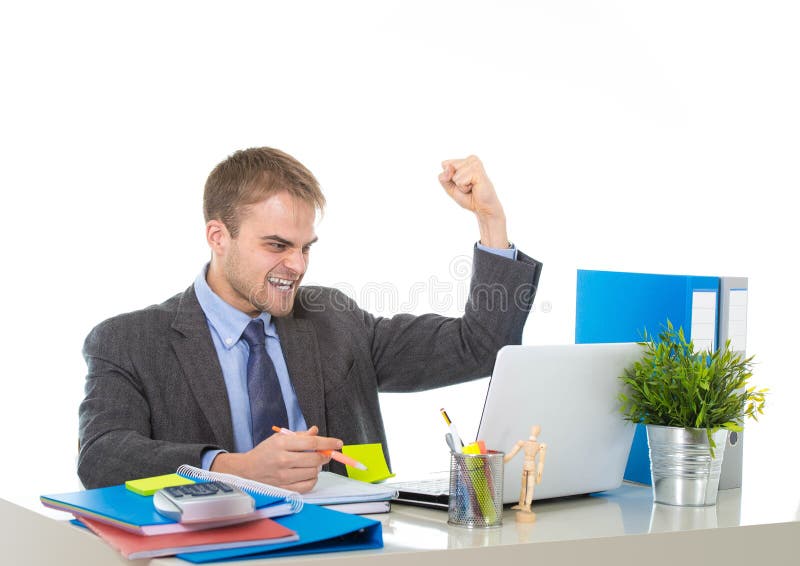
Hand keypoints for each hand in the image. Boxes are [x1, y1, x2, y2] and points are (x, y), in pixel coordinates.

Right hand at [210, 425, 341, 492]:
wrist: (246, 470)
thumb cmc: (264, 452)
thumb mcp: (279, 438)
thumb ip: (299, 435)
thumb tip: (316, 431)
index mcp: (282, 444)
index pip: (312, 443)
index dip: (328, 443)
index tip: (338, 443)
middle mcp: (283, 460)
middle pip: (315, 459)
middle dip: (324, 456)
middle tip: (324, 454)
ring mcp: (283, 476)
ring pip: (313, 473)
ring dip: (317, 468)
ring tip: (312, 464)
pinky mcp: (284, 488)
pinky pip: (307, 486)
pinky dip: (312, 479)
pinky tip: (308, 474)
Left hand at [438, 155, 508, 248]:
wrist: (482, 208)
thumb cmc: (468, 197)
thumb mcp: (450, 187)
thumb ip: (444, 177)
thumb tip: (448, 167)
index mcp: (465, 160)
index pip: (444, 165)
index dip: (448, 178)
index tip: (461, 183)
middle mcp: (471, 159)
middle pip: (448, 168)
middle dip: (454, 181)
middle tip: (467, 186)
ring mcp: (476, 164)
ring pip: (454, 175)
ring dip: (460, 186)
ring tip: (472, 187)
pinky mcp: (478, 172)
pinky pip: (460, 181)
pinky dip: (464, 188)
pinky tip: (474, 188)